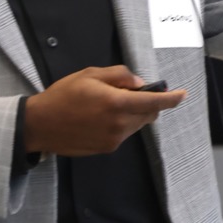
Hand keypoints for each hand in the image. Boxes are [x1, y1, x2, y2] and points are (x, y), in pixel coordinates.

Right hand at [24, 66, 185, 157]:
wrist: (40, 125)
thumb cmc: (62, 97)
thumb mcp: (90, 74)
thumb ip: (119, 75)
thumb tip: (139, 83)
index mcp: (115, 103)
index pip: (154, 102)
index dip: (171, 99)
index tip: (182, 94)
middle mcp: (118, 124)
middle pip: (148, 114)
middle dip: (148, 103)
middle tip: (130, 92)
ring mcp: (114, 139)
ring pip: (137, 125)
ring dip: (134, 113)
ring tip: (109, 104)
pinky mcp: (107, 148)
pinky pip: (124, 133)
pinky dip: (122, 123)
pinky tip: (101, 117)